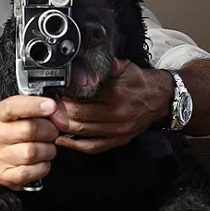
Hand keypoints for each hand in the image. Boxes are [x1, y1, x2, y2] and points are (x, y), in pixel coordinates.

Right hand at [0, 96, 58, 188]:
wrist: (2, 155)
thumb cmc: (20, 131)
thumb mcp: (32, 113)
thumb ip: (50, 109)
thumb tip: (62, 121)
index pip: (13, 106)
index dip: (34, 105)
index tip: (51, 106)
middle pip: (29, 129)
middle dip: (49, 131)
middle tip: (53, 133)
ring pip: (31, 153)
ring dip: (47, 151)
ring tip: (46, 148)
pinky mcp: (5, 175)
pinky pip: (29, 172)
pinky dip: (42, 167)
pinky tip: (41, 162)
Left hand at [52, 59, 172, 153]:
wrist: (160, 98)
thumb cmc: (140, 82)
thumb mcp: (124, 67)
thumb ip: (104, 66)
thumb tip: (84, 63)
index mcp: (116, 94)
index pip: (82, 99)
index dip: (64, 97)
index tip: (55, 93)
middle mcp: (117, 115)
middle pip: (79, 117)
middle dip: (59, 112)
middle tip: (48, 107)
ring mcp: (118, 130)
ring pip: (82, 132)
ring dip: (63, 126)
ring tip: (51, 120)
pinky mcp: (118, 140)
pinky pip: (93, 147)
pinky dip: (75, 145)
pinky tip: (63, 140)